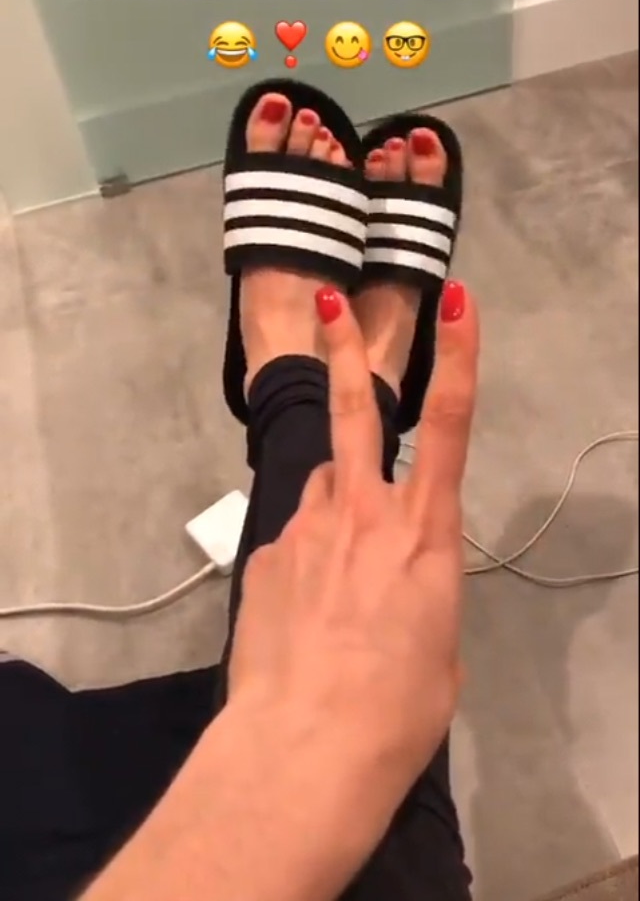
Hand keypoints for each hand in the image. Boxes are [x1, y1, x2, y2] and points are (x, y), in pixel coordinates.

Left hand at [229, 283, 478, 838]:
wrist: (307, 747)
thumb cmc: (400, 709)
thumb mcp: (438, 645)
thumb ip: (420, 588)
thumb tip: (391, 573)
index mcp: (424, 534)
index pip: (449, 425)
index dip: (459, 357)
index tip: (457, 301)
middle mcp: (363, 514)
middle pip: (355, 412)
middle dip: (345, 350)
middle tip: (326, 304)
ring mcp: (305, 530)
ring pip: (323, 490)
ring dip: (334, 506)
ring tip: (337, 573)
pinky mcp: (264, 557)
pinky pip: (292, 543)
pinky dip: (303, 563)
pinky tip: (302, 617)